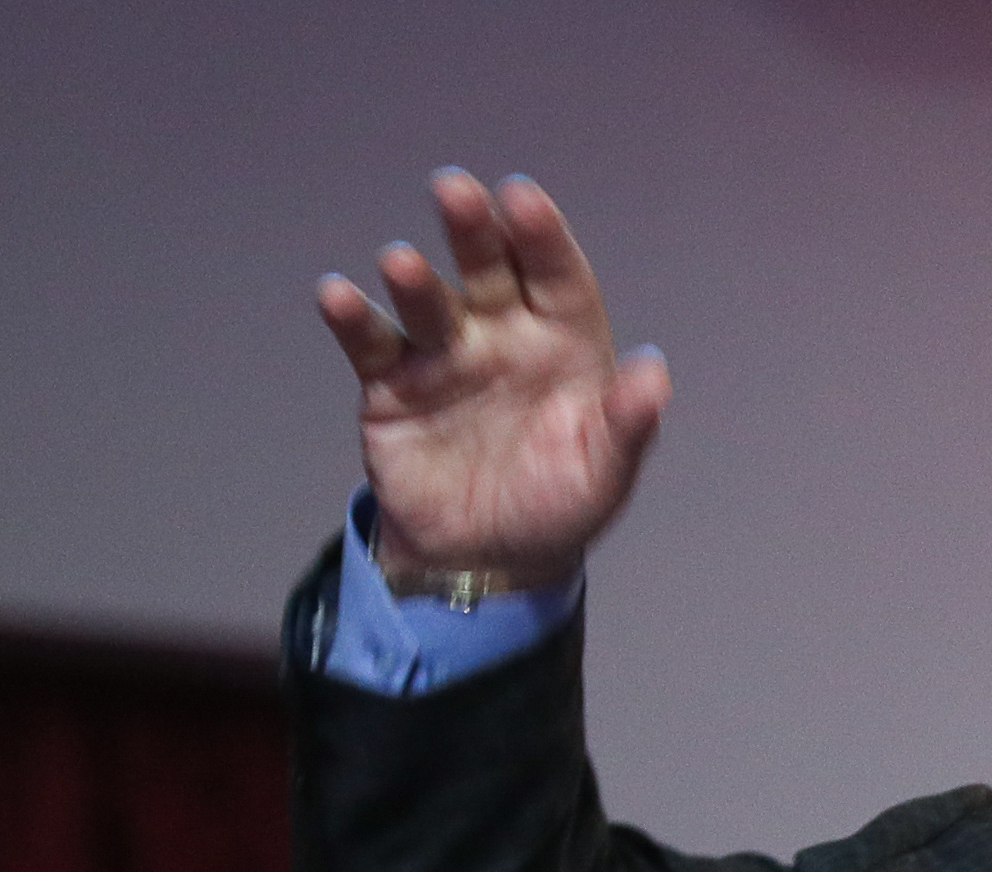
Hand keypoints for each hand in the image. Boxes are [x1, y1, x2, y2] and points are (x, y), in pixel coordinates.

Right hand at [316, 170, 669, 584]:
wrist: (487, 562)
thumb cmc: (558, 508)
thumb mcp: (604, 474)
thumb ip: (627, 425)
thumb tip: (655, 375)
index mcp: (564, 345)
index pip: (557, 279)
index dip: (541, 238)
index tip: (522, 197)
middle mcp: (503, 336)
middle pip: (488, 271)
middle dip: (472, 231)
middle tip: (454, 190)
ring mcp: (446, 355)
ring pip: (429, 303)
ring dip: (413, 281)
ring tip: (401, 265)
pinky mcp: (393, 385)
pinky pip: (372, 344)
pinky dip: (352, 319)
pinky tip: (336, 297)